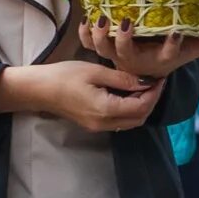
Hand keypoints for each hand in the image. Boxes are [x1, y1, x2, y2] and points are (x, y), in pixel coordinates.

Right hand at [0, 60, 163, 132]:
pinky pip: (120, 121)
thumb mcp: (95, 71)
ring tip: (144, 87)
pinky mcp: (93, 124)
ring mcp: (98, 126)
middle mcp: (105, 123)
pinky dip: (129, 109)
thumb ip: (122, 78)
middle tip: (154, 82)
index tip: (160, 77)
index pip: (141, 106)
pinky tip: (128, 94)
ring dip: (141, 107)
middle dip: (151, 101)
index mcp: (106, 109)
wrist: (38, 90)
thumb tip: (145, 82)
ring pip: (130, 122)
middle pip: (139, 118)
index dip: (154, 93)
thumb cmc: (64, 76)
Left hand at [78, 18, 198, 80]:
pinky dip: (85, 32)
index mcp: (157, 60)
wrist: (144, 71)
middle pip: (125, 53)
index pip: (167, 56)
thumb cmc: (166, 55)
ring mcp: (116, 55)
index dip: (171, 45)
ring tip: (102, 18)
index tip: (175, 32)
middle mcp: (134, 60)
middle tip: (127, 21)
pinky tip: (87, 17)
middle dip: (124, 38)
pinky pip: (88, 43)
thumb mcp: (188, 51)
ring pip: (103, 48)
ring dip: (100, 34)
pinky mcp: (103, 48)